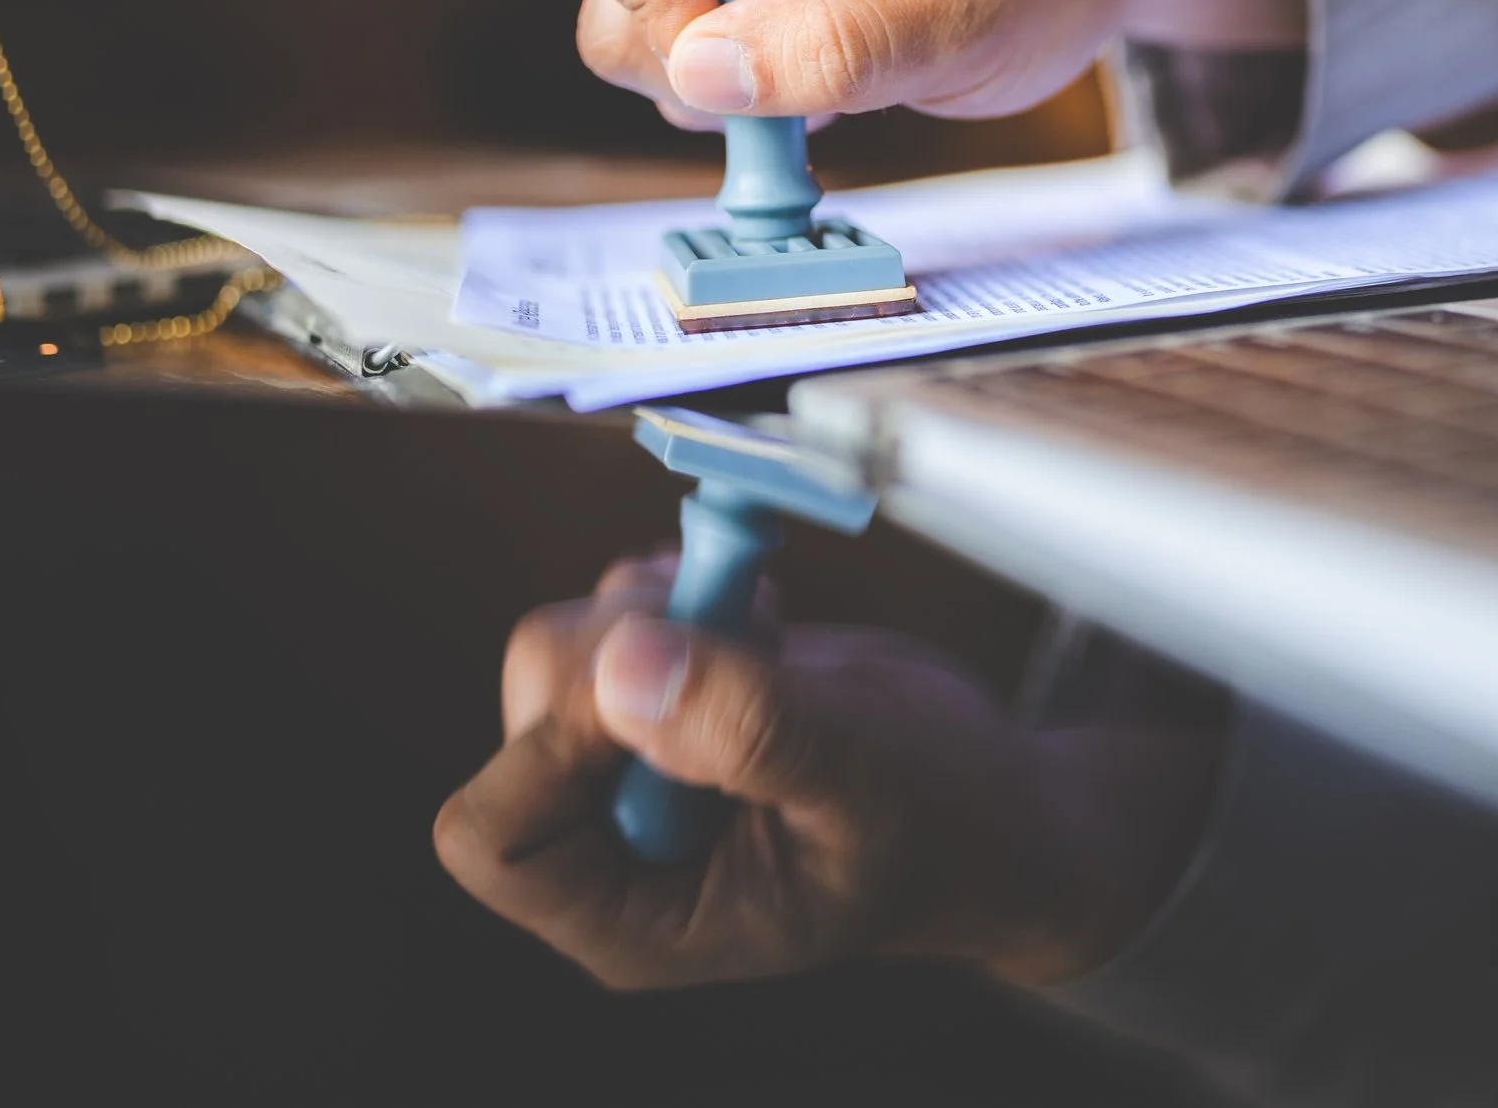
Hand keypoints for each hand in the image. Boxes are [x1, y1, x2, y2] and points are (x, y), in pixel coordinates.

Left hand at [435, 554, 1225, 988]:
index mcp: (632, 915)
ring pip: (565, 648)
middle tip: (738, 636)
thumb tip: (622, 665)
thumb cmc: (945, 825)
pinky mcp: (664, 693)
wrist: (1000, 808)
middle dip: (623, 652)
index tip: (653, 678)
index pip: (497, 839)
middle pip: (525, 718)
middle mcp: (611, 843)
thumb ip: (748, 727)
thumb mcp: (863, 777)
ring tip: (764, 637)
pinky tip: (764, 620)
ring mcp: (632, 765)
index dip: (549, 748)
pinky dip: (683, 583)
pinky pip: (616, 609)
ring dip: (658, 608)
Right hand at [550, 0, 1303, 127]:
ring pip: (639, 21)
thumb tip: (703, 70)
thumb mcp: (965, 10)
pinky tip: (834, 78)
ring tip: (840, 76)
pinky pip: (694, 49)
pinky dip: (748, 92)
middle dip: (683, 53)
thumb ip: (840, 43)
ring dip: (722, 84)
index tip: (740, 55)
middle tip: (805, 85)